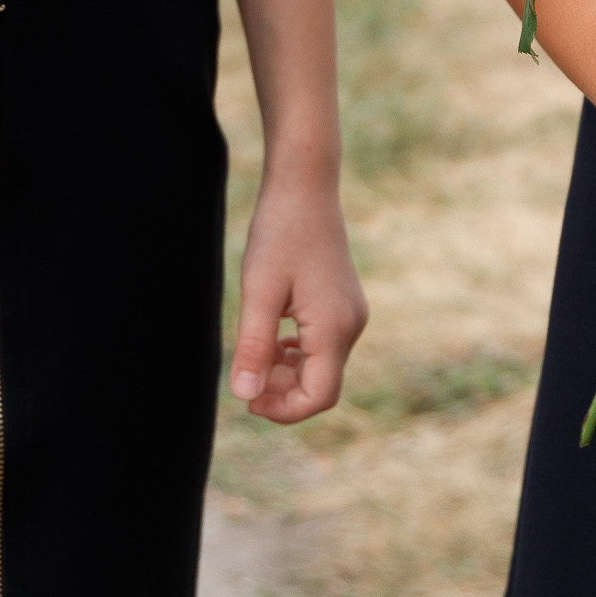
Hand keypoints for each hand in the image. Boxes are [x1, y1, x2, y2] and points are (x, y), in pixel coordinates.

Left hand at [228, 168, 367, 422]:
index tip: (247, 400)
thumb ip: (253, 347)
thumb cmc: (279, 233)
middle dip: (282, 391)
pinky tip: (271, 339)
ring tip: (254, 354)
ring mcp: (350, 315)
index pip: (319, 396)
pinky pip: (323, 346)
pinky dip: (296, 354)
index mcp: (333, 328)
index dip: (284, 410)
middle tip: (244, 375)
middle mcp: (351, 326)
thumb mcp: (258, 292)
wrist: (305, 186)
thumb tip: (244, 396)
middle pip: (322, 385)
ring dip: (287, 373)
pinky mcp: (343, 304)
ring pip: (322, 367)